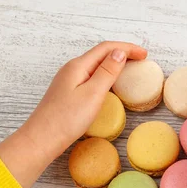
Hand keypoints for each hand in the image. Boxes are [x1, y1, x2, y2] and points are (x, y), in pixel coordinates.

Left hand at [0, 41, 146, 187]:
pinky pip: (90, 76)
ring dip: (113, 63)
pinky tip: (109, 83)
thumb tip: (119, 52)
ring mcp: (68, 81)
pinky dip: (105, 75)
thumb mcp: (92, 94)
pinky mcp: (67, 92)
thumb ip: (107, 72)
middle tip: (141, 59)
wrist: (42, 139)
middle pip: (100, 54)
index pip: (106, 48)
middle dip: (122, 53)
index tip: (145, 54)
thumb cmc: (67, 119)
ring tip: (129, 68)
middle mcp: (72, 69)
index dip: (127, 48)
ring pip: (95, 65)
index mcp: (78, 66)